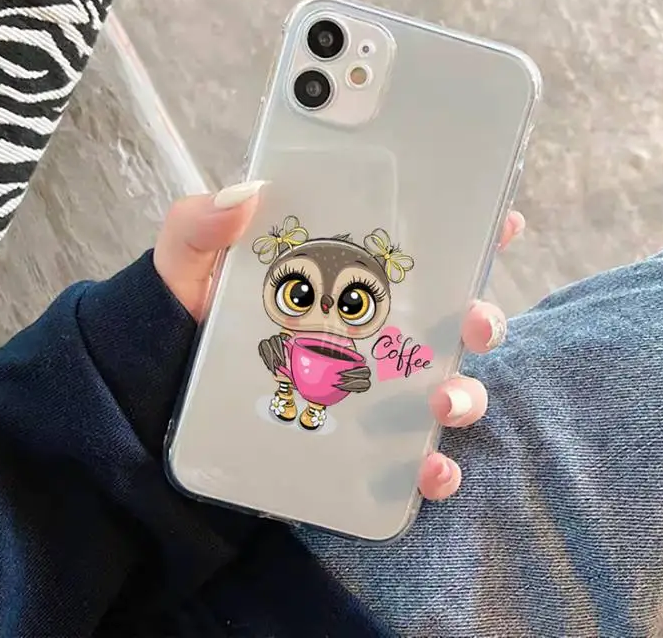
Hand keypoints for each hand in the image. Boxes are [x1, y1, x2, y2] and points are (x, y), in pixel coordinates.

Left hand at [153, 181, 523, 502]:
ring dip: (464, 394)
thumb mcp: (187, 265)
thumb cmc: (188, 321)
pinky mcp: (361, 443)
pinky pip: (414, 457)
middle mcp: (373, 329)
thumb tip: (247, 193)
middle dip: (484, 317)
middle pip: (453, 319)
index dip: (470, 231)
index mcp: (347, 277)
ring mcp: (373, 387)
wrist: (160, 397)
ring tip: (442, 399)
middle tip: (474, 320)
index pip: (421, 249)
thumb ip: (201, 225)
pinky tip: (427, 469)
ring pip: (446, 387)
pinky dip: (432, 467)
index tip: (503, 219)